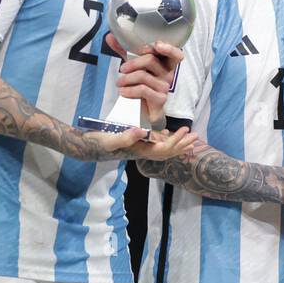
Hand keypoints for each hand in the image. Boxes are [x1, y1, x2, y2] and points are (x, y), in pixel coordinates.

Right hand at [81, 126, 198, 161]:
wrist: (86, 146)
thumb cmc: (98, 142)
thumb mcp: (111, 139)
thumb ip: (126, 136)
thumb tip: (143, 131)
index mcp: (140, 151)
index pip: (164, 149)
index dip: (177, 141)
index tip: (186, 130)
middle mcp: (142, 152)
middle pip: (168, 152)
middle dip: (183, 145)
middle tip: (196, 136)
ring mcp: (139, 149)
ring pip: (163, 149)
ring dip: (177, 143)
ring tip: (189, 137)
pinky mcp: (135, 145)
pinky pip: (154, 145)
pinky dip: (164, 140)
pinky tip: (167, 133)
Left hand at [108, 33, 182, 123]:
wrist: (145, 110)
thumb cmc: (142, 84)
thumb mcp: (134, 66)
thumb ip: (124, 51)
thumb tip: (111, 37)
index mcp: (165, 64)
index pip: (176, 54)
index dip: (169, 48)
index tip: (156, 45)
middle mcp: (168, 74)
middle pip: (151, 60)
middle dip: (132, 63)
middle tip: (122, 69)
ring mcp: (165, 87)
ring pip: (143, 75)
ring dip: (126, 79)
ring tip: (119, 83)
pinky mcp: (160, 99)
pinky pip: (142, 90)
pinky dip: (129, 90)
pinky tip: (123, 91)